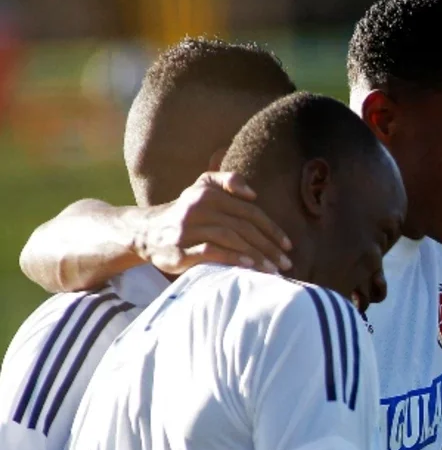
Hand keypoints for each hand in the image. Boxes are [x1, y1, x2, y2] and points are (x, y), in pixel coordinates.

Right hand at [136, 172, 291, 275]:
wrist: (146, 231)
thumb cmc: (185, 211)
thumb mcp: (202, 187)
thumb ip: (227, 180)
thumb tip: (253, 193)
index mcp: (207, 193)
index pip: (249, 211)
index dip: (272, 229)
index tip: (288, 245)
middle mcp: (197, 208)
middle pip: (243, 227)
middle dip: (268, 247)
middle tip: (285, 263)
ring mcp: (186, 230)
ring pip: (229, 239)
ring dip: (255, 255)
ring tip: (272, 269)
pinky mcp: (178, 250)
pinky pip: (210, 252)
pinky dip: (231, 257)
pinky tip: (247, 266)